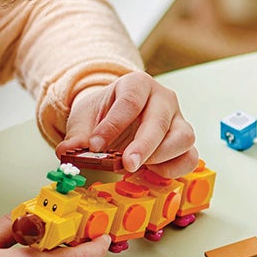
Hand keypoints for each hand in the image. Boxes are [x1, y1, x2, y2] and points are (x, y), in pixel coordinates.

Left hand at [57, 71, 197, 176]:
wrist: (117, 115)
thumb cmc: (104, 114)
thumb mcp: (85, 118)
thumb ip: (76, 135)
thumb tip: (67, 151)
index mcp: (137, 85)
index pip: (130, 102)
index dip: (113, 125)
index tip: (95, 145)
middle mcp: (163, 99)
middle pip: (160, 120)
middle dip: (143, 145)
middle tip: (126, 164)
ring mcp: (178, 120)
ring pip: (184, 137)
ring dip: (161, 157)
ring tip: (138, 167)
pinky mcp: (184, 142)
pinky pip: (190, 157)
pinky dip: (173, 169)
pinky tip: (151, 172)